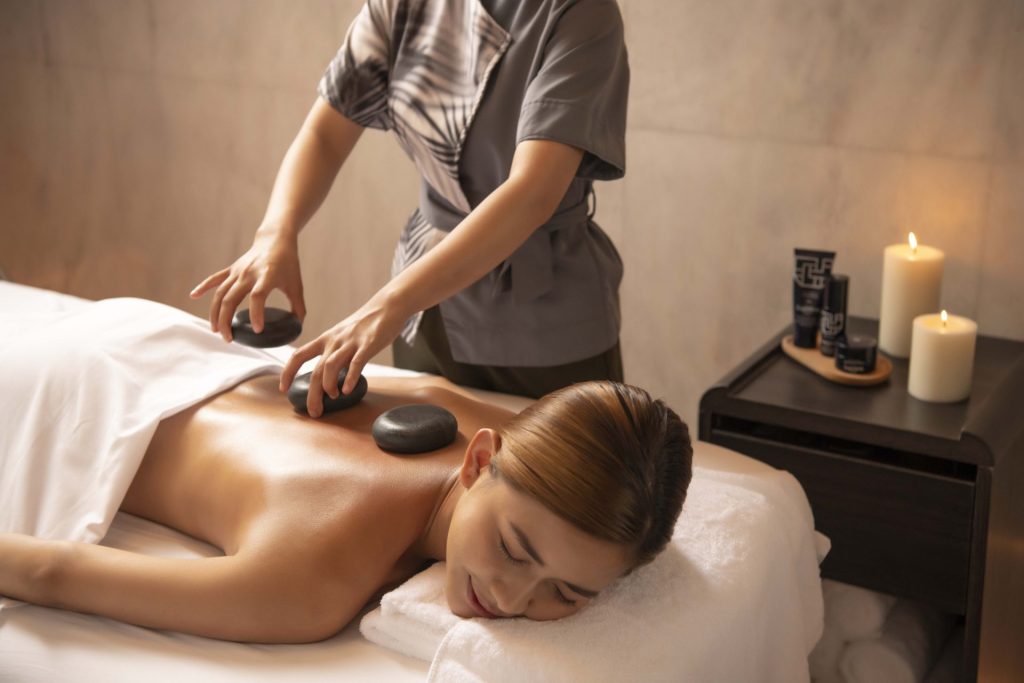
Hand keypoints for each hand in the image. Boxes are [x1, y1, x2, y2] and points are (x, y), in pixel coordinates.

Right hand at [190, 229, 305, 341]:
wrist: (275, 240)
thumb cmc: (288, 264)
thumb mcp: (297, 286)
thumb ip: (298, 308)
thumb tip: (297, 328)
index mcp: (267, 276)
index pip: (258, 296)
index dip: (256, 314)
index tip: (258, 330)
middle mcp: (249, 273)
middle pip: (231, 298)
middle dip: (226, 320)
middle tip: (228, 338)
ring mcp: (237, 271)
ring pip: (220, 293)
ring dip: (215, 312)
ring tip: (216, 330)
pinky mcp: (231, 269)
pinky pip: (214, 279)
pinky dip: (203, 287)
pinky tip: (192, 296)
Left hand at [279, 292, 405, 417]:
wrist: (388, 305)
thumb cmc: (367, 324)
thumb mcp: (343, 336)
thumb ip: (337, 353)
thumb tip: (332, 376)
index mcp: (326, 339)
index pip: (299, 355)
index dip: (288, 372)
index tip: (283, 389)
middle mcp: (334, 341)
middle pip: (316, 369)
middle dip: (312, 394)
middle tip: (314, 412)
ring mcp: (351, 342)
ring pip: (330, 366)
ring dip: (328, 386)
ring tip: (333, 398)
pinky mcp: (369, 344)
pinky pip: (357, 363)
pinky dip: (350, 378)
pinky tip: (348, 390)